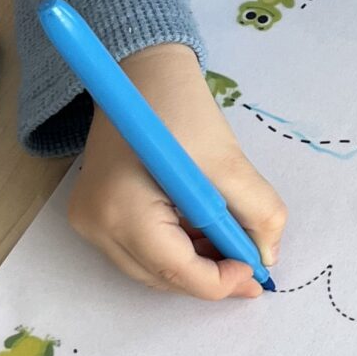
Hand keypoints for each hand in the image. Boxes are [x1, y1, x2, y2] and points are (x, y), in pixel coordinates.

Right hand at [68, 42, 285, 298]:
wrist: (141, 74)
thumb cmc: (179, 107)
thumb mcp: (229, 161)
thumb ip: (257, 213)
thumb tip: (267, 257)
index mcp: (122, 209)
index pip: (176, 270)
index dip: (222, 281)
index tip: (257, 270)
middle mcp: (95, 224)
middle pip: (163, 276)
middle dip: (211, 275)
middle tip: (252, 261)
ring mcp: (88, 223)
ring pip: (153, 270)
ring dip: (196, 263)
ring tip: (229, 238)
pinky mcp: (93, 216)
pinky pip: (141, 252)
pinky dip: (176, 249)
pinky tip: (202, 229)